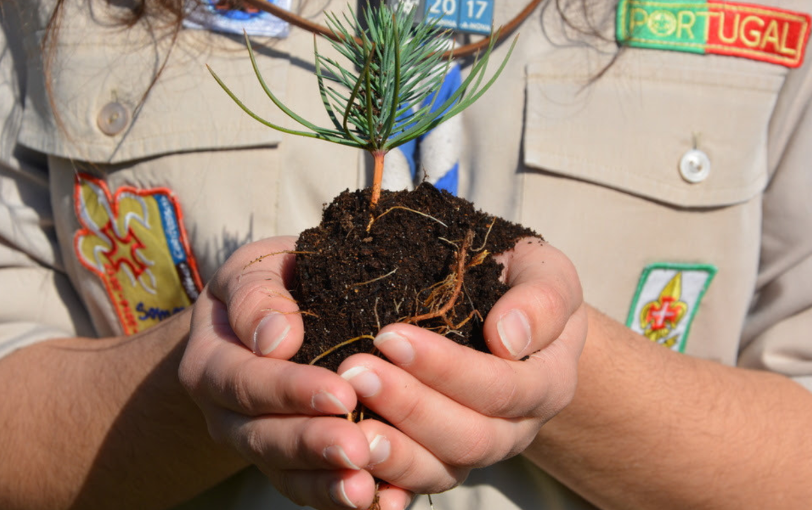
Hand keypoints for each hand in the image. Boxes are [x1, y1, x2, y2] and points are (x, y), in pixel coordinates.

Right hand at [179, 237, 410, 509]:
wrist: (267, 320)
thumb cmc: (269, 286)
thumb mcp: (252, 269)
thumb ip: (257, 294)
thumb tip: (276, 338)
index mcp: (213, 364)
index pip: (245, 382)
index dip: (290, 391)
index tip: (340, 394)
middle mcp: (229, 416)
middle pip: (264, 438)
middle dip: (312, 445)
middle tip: (357, 448)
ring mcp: (260, 446)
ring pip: (288, 475)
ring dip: (327, 485)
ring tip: (366, 489)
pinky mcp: (293, 466)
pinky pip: (313, 491)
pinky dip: (343, 500)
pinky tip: (386, 503)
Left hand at [336, 238, 586, 493]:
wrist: (517, 318)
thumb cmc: (525, 284)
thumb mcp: (546, 273)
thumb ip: (541, 301)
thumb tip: (508, 338)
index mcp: (548, 383)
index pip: (501, 387)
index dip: (446, 368)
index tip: (390, 336)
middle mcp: (518, 428)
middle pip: (470, 438)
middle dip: (410, 407)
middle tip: (356, 373)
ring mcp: (480, 451)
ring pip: (442, 470)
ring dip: (394, 451)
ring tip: (350, 426)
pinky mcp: (444, 461)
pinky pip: (417, 482)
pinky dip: (386, 482)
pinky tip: (352, 467)